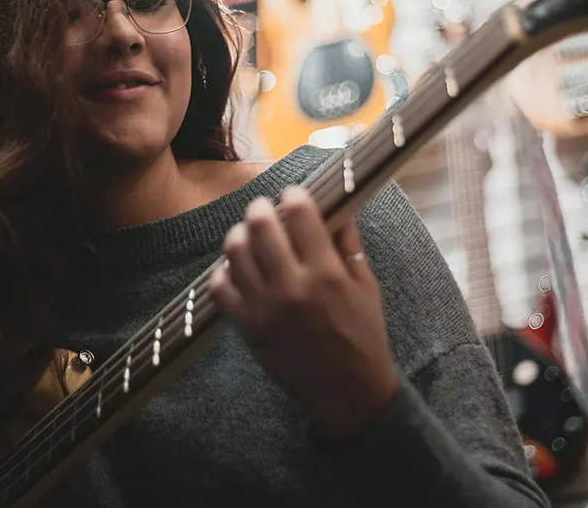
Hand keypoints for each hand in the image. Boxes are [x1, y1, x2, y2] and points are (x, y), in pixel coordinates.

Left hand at [209, 185, 399, 439]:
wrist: (348, 394)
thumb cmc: (363, 336)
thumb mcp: (367, 287)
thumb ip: (348, 245)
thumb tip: (337, 206)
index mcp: (327, 273)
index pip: (300, 214)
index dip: (294, 196)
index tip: (293, 194)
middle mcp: (293, 287)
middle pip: (261, 227)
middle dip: (261, 209)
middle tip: (264, 210)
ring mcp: (265, 308)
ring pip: (235, 252)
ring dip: (239, 235)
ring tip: (247, 235)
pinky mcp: (248, 328)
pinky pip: (220, 289)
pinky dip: (223, 272)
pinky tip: (235, 269)